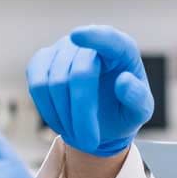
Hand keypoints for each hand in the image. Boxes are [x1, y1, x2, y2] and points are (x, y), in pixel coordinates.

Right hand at [27, 26, 152, 156]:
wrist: (100, 120)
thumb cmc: (123, 110)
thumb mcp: (140, 112)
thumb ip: (138, 98)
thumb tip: (123, 81)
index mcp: (122, 50)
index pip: (109, 38)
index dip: (94, 37)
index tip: (78, 35)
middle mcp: (91, 43)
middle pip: (78, 74)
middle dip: (82, 113)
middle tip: (90, 142)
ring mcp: (63, 48)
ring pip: (53, 81)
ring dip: (65, 116)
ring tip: (78, 134)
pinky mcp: (42, 60)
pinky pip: (36, 83)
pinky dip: (47, 109)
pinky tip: (60, 122)